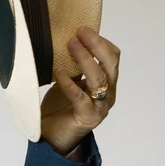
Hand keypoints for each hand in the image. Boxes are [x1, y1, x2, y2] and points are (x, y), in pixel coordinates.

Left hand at [40, 27, 120, 154]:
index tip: (82, 28)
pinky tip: (58, 72)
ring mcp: (100, 107)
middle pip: (111, 64)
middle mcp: (107, 94)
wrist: (52, 138)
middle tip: (79, 32)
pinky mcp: (87, 118)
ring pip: (99, 78)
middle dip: (96, 45)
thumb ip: (72, 66)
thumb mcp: (67, 80)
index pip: (112, 57)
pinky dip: (69, 82)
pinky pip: (80, 97)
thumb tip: (66, 41)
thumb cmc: (59, 107)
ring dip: (84, 58)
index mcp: (105, 83)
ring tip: (70, 44)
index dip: (100, 41)